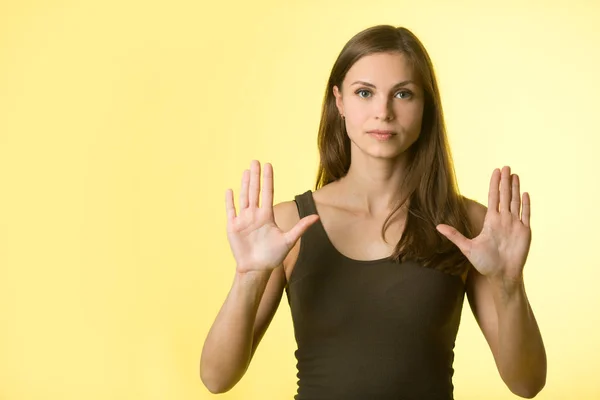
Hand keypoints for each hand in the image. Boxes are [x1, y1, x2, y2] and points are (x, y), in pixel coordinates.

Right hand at [225, 160, 319, 273]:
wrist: (256, 269)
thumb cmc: (273, 256)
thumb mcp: (288, 241)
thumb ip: (300, 227)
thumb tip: (317, 217)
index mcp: (267, 216)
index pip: (268, 193)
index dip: (268, 179)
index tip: (268, 165)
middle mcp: (255, 215)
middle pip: (255, 192)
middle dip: (256, 177)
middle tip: (255, 161)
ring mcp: (244, 220)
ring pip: (244, 198)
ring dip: (244, 184)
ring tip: (246, 171)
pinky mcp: (233, 227)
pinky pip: (231, 211)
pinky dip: (230, 201)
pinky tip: (230, 190)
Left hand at [436, 166, 531, 284]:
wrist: (501, 275)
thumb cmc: (484, 263)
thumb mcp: (467, 247)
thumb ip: (454, 235)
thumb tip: (437, 226)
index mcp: (491, 221)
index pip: (493, 197)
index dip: (494, 184)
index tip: (495, 171)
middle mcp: (503, 220)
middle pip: (505, 195)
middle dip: (505, 181)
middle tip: (506, 166)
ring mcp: (514, 225)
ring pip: (515, 202)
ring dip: (516, 188)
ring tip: (515, 175)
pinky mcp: (524, 232)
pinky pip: (526, 214)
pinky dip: (526, 204)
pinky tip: (525, 193)